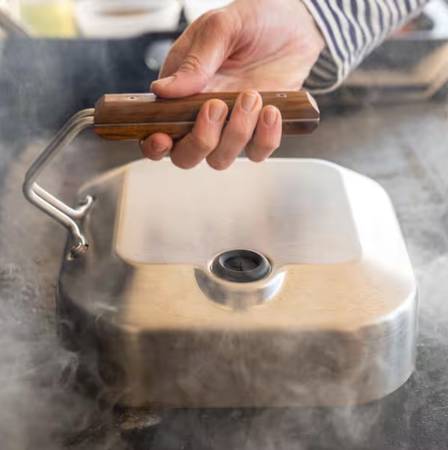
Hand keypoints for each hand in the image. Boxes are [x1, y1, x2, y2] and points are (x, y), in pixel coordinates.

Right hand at [141, 0, 323, 169]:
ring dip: (235, 133)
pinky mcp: (258, 131)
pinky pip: (257, 152)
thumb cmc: (253, 20)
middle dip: (200, 140)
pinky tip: (272, 110)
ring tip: (252, 95)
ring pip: (220, 159)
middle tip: (216, 106)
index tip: (163, 138)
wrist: (296, 23)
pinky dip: (265, 137)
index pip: (157, 130)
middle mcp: (201, 116)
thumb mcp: (220, 29)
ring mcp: (230, 126)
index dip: (154, 144)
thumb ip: (194, 62)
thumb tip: (162, 90)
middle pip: (186, 156)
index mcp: (181, 92)